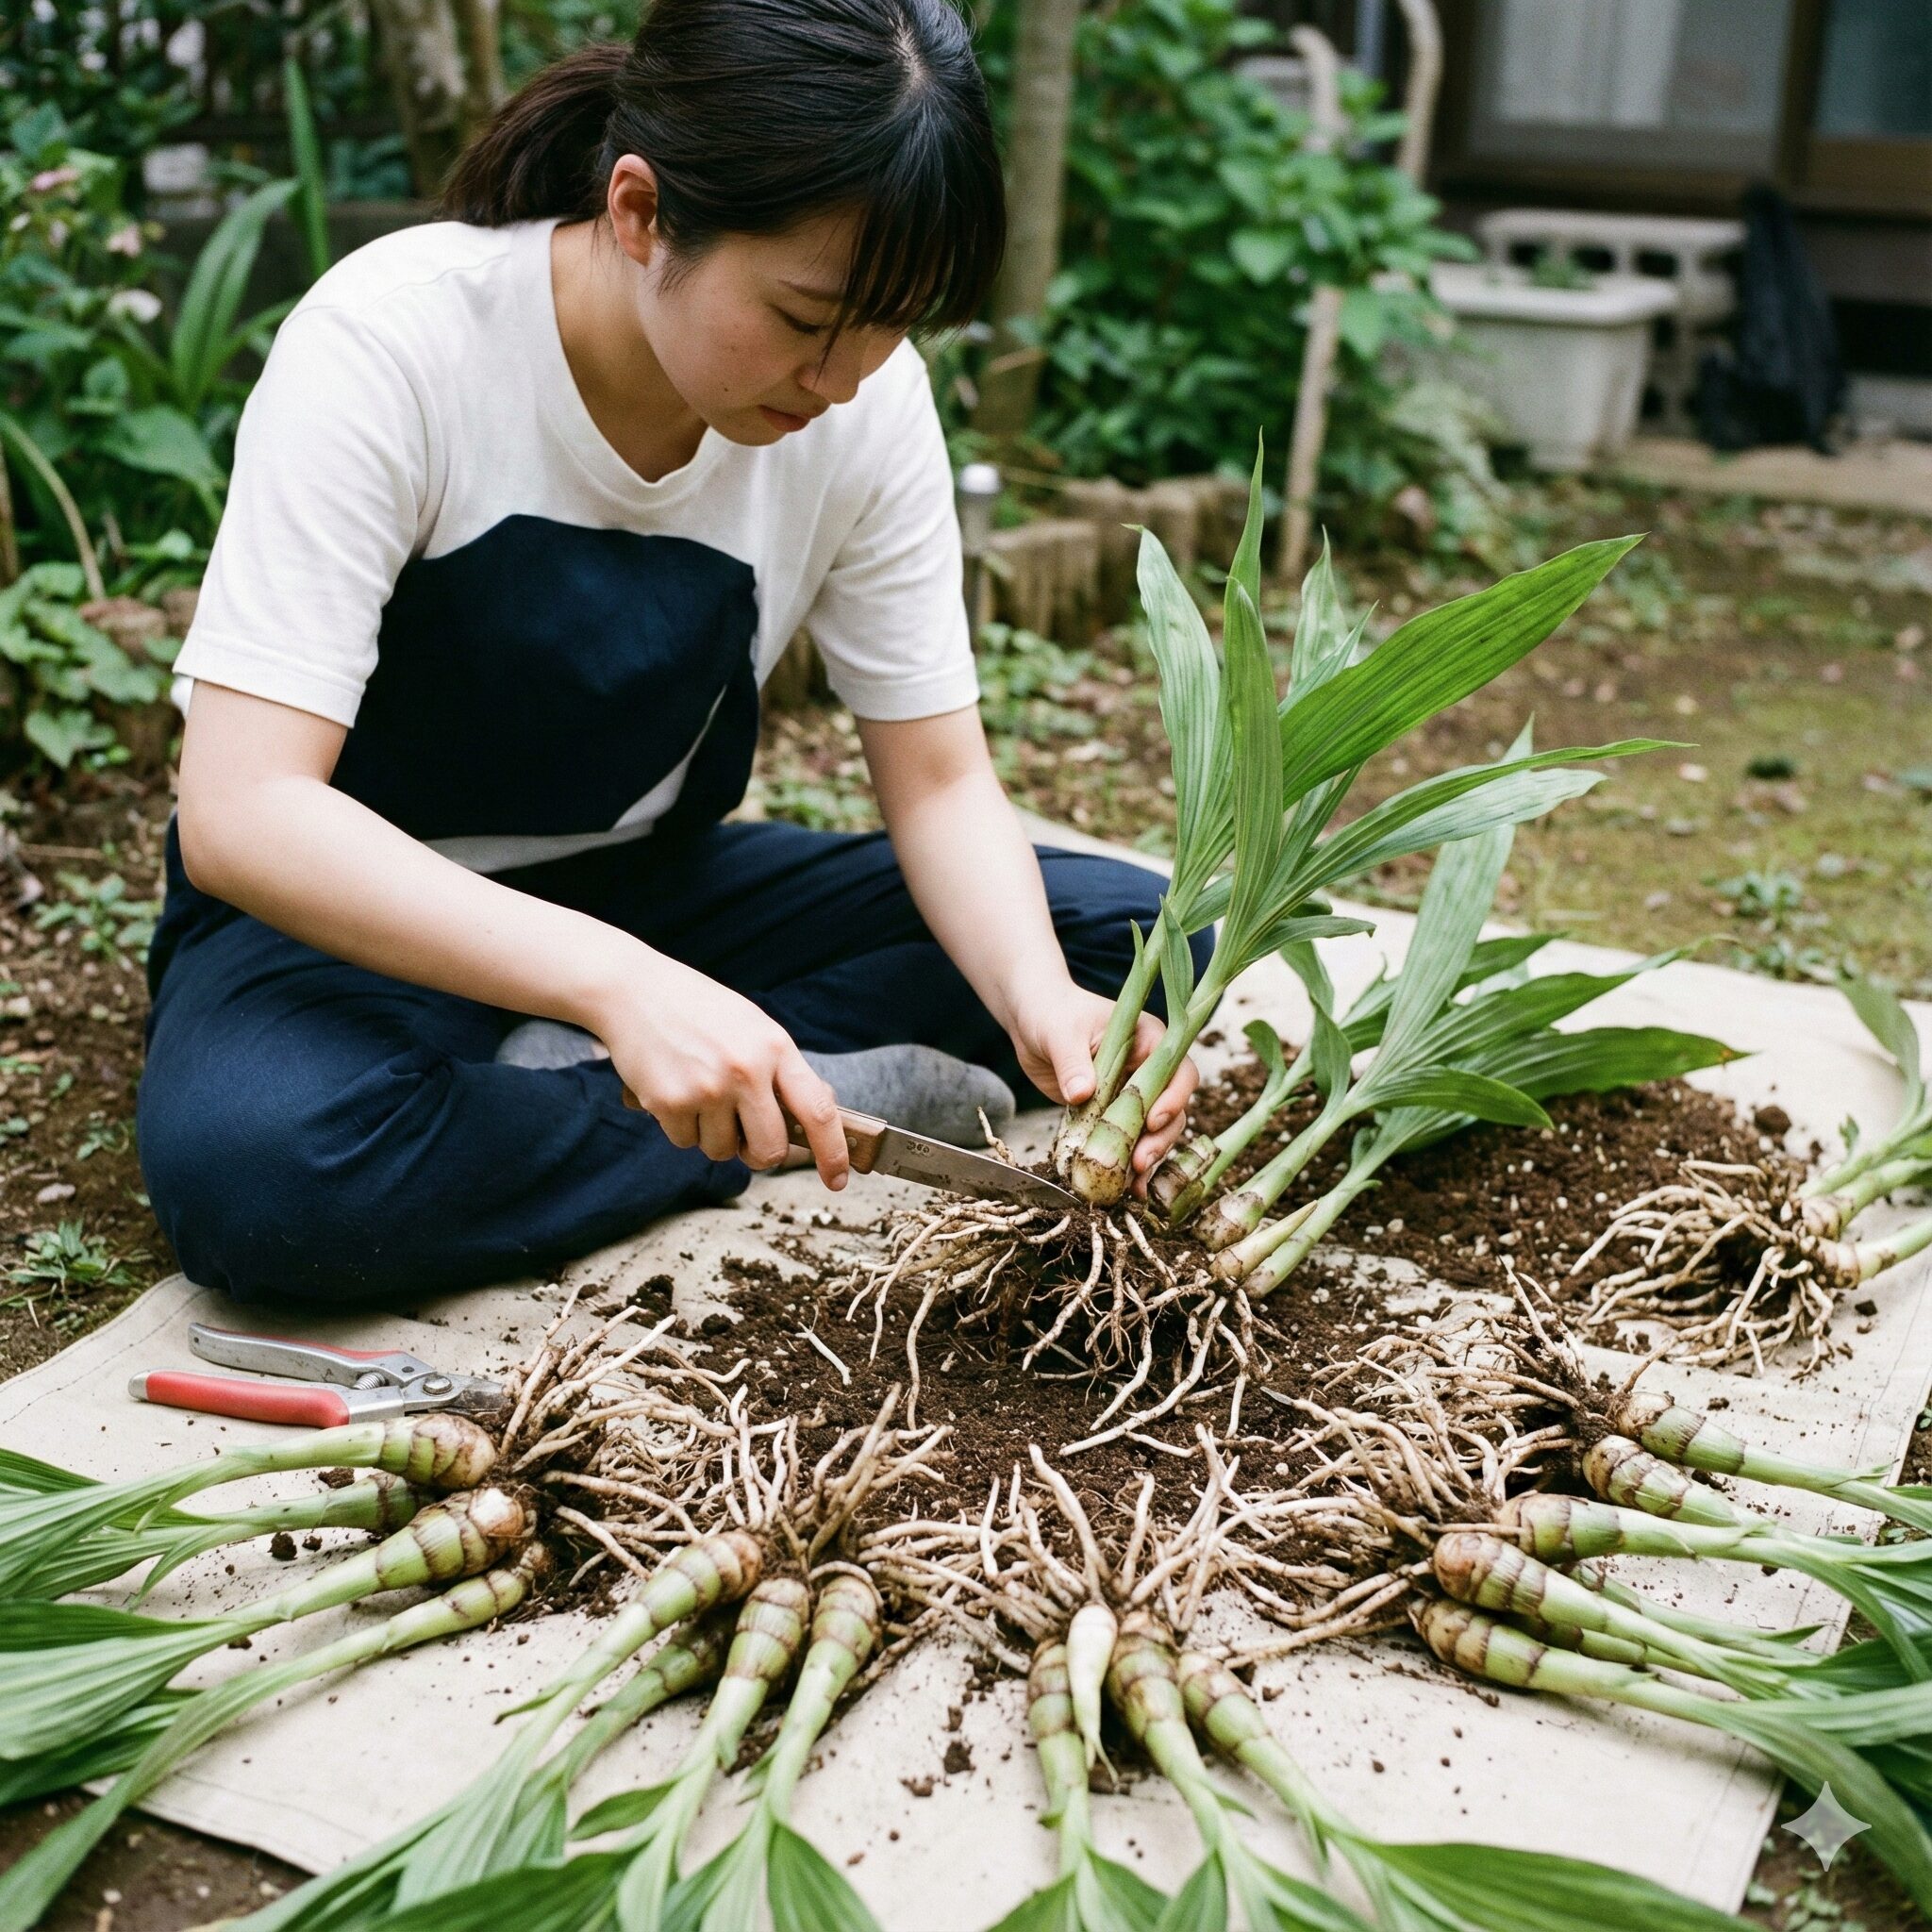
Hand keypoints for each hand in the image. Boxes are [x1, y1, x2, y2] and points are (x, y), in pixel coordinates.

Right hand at [586, 942, 848, 1188]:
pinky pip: (685, 1142)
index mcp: (775, 1048)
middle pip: (769, 1150)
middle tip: (746, 1136)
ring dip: (713, 1135)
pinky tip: (674, 1089)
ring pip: (722, 1151)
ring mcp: (707, 1088)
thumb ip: (781, 1071)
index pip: (818, 1111)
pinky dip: (681, 1127)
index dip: (833, 1153)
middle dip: (759, 1153)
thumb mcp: (753, 1027)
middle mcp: (746, 1070)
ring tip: (699, 1093)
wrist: (634, 991)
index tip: (838, 1180)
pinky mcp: (669, 1102)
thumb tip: (815, 1116)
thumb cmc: (700, 1011)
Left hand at [1010, 978, 1197, 1198]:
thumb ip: (1073, 1062)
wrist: (1032, 1023)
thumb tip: (1082, 1093)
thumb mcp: (1060, 1033)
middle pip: (1172, 1109)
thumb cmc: (1052, 1014)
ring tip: (1132, 1182)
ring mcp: (1133, 1094)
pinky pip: (1126, 1142)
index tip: (1153, 1119)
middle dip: (1160, 1138)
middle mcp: (1150, 1069)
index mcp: (1151, 1040)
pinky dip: (1125, 1164)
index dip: (1173, 1097)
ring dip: (1147, 1156)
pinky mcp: (1113, 1115)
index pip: (1178, 1071)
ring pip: (1154, 1131)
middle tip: (1140, 1161)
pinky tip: (1124, 1188)